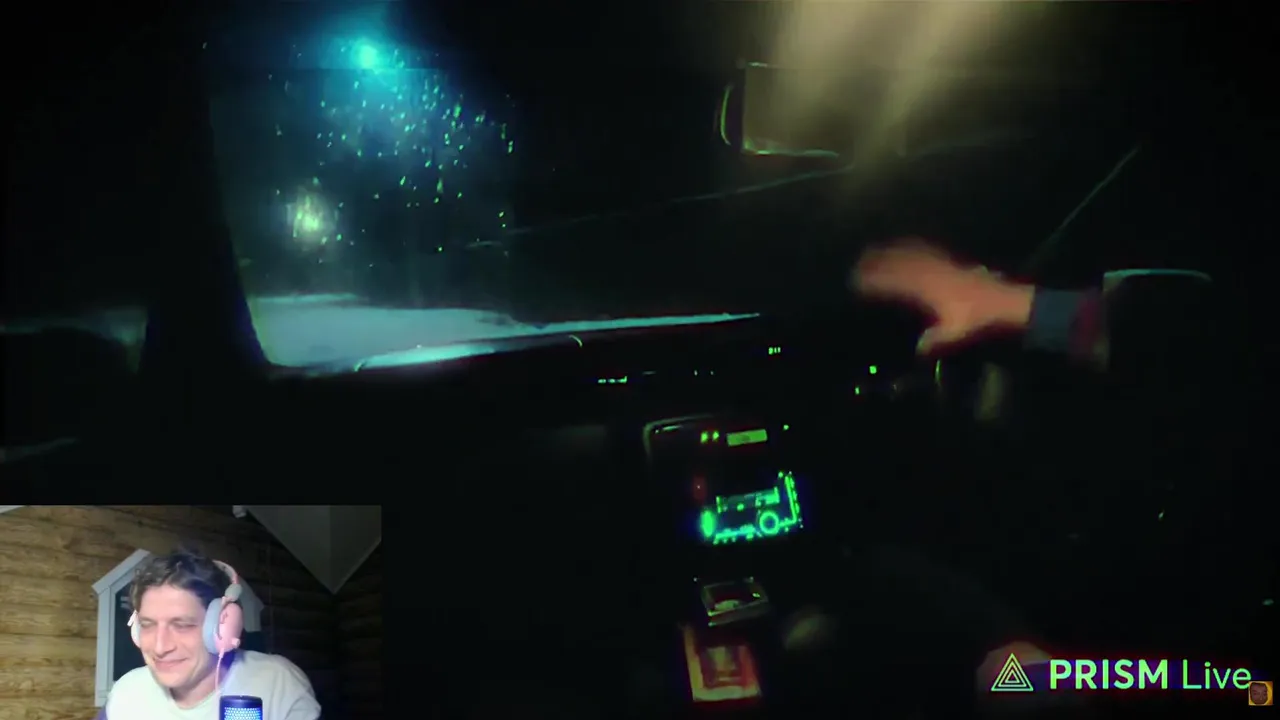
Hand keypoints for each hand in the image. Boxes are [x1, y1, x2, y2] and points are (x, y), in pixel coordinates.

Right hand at [852, 239, 1034, 355]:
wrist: (1009, 303)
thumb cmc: (981, 320)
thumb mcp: (956, 334)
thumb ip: (934, 342)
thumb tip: (918, 351)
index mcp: (927, 288)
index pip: (893, 281)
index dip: (873, 280)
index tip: (855, 281)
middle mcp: (932, 271)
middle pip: (898, 262)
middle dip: (876, 261)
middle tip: (857, 263)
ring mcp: (943, 264)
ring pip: (911, 252)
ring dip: (891, 250)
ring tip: (874, 250)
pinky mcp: (953, 262)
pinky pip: (927, 248)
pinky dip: (912, 245)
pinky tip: (908, 244)